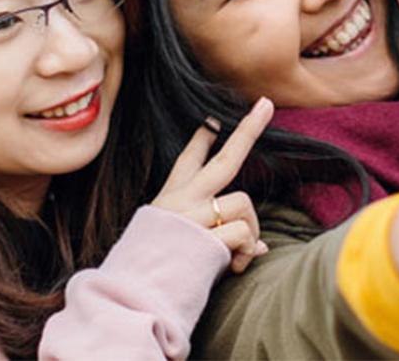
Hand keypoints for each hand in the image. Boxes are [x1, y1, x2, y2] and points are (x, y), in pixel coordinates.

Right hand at [152, 97, 274, 273]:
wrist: (132, 294)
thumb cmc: (156, 273)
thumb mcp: (179, 246)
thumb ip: (220, 240)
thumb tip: (262, 248)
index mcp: (170, 199)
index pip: (188, 161)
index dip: (201, 140)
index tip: (213, 121)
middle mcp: (183, 200)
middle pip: (225, 159)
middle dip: (249, 130)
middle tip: (266, 104)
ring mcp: (195, 214)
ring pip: (243, 202)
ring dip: (251, 230)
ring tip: (240, 255)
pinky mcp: (206, 234)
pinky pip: (244, 234)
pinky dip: (247, 253)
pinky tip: (235, 268)